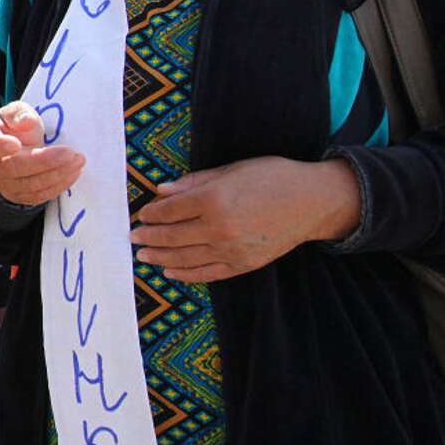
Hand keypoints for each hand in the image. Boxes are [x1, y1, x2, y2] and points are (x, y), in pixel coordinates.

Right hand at [0, 101, 83, 205]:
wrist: (9, 150)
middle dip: (44, 161)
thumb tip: (26, 121)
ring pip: (30, 185)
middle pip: (14, 168)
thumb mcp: (12, 113)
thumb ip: (18, 113)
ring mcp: (4, 185)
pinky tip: (73, 173)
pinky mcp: (19, 196)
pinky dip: (58, 185)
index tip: (16, 143)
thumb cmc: (10, 128)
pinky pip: (39, 196)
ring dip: (57, 174)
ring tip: (78, 161)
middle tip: (69, 152)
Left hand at [131, 156, 360, 282]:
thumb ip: (194, 183)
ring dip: (160, 257)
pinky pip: (207, 274)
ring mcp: (231, 250)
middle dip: (149, 237)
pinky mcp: (243, 265)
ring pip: (185, 257)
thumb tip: (160, 191)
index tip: (141, 215)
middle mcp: (220, 228)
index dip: (151, 214)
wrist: (312, 202)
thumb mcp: (231, 171)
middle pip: (172, 236)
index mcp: (214, 200)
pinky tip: (169, 271)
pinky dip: (185, 274)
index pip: (170, 211)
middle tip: (133, 237)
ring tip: (143, 255)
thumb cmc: (272, 178)